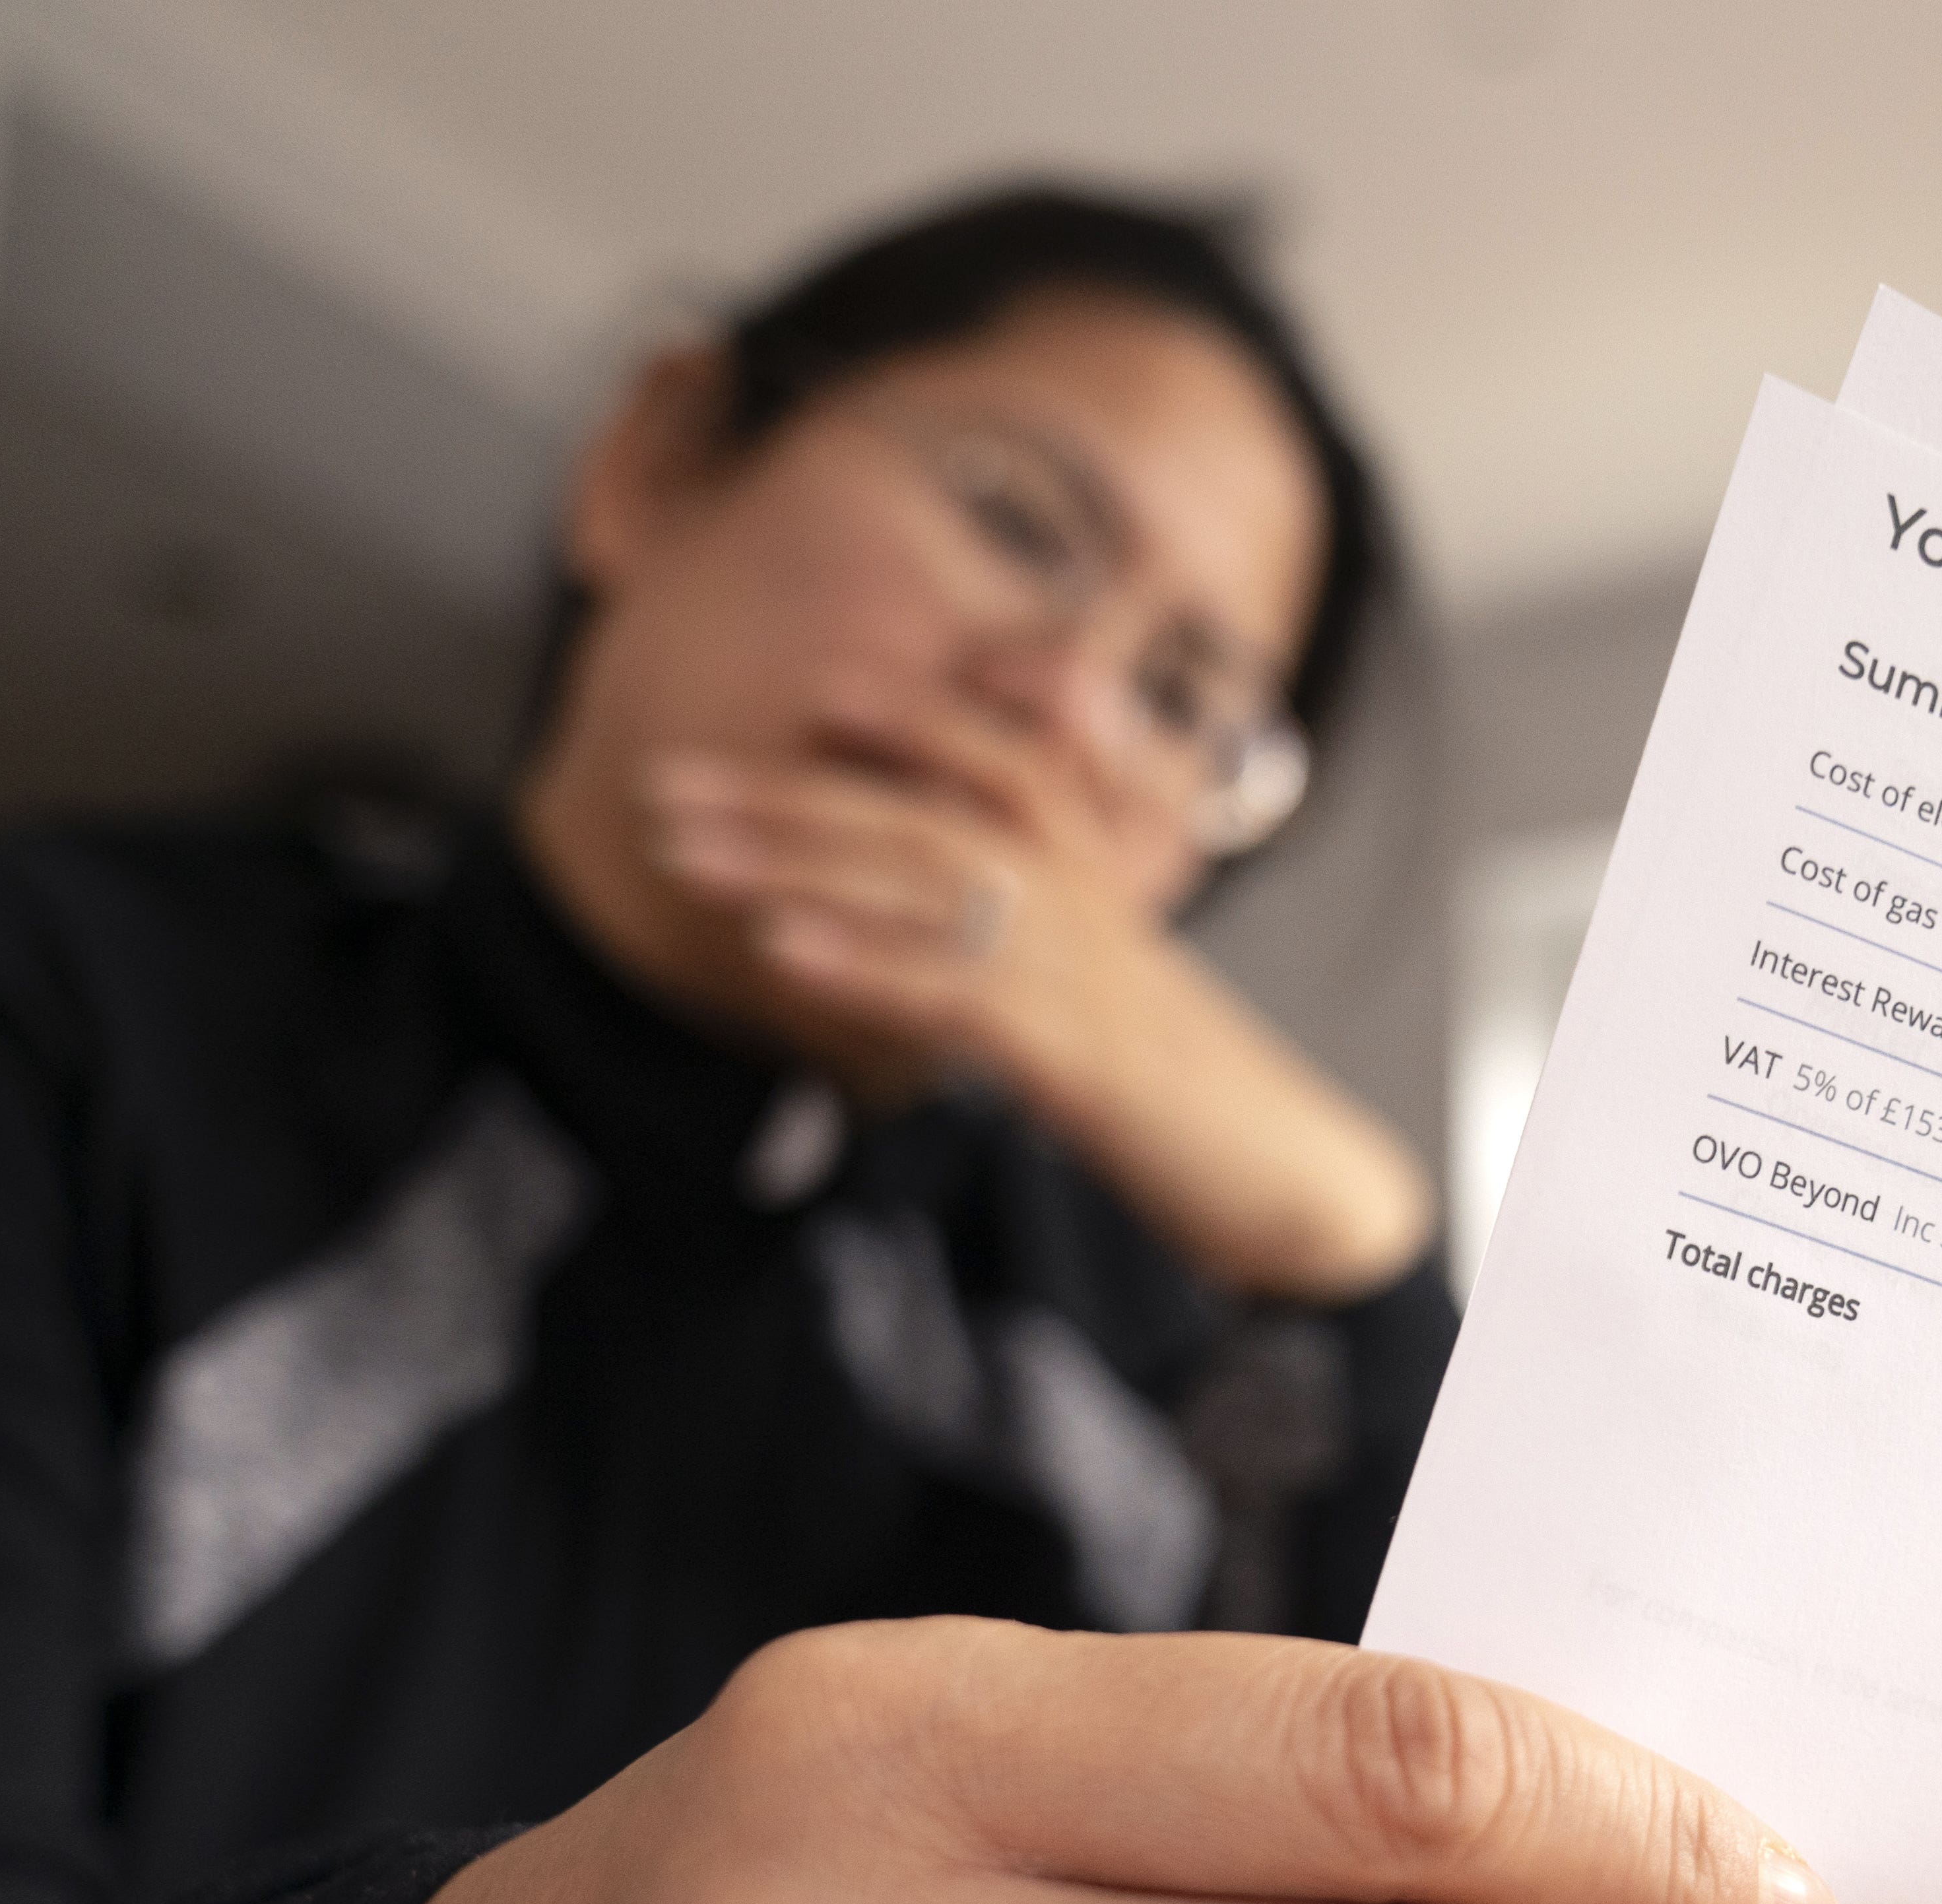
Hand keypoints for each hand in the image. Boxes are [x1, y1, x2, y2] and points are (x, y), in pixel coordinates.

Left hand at [645, 728, 1433, 1302]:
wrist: (1279, 1172)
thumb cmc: (1183, 1093)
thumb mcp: (1108, 997)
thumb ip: (1030, 950)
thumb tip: (940, 936)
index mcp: (1096, 878)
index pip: (1002, 761)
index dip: (912, 718)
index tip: (815, 693)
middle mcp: (1084, 899)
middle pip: (918, 818)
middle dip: (781, 796)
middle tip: (662, 786)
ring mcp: (1077, 969)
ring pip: (919, 883)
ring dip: (788, 860)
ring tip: (681, 854)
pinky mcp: (1068, 1052)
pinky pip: (948, 989)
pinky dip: (857, 961)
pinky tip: (778, 949)